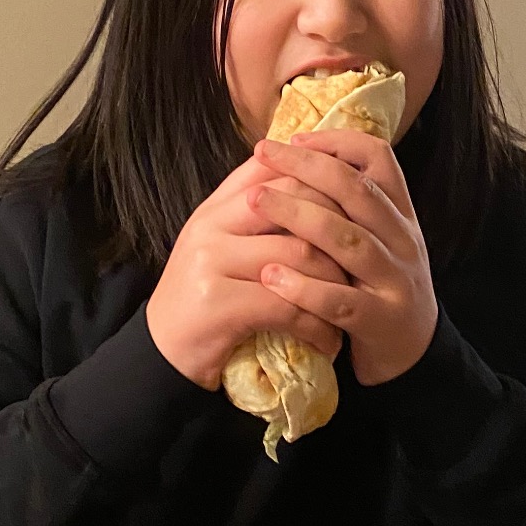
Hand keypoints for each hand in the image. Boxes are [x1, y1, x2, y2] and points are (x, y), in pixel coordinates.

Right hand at [146, 154, 348, 388]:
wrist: (161, 356)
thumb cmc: (204, 301)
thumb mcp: (224, 248)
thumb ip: (257, 217)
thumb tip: (310, 180)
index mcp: (215, 207)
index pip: (274, 170)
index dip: (321, 179)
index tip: (355, 206)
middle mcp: (210, 225)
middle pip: (293, 202)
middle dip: (338, 228)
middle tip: (365, 253)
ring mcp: (211, 261)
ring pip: (299, 253)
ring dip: (335, 282)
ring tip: (351, 301)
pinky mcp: (218, 303)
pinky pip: (287, 304)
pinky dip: (316, 325)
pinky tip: (329, 339)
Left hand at [248, 130, 437, 385]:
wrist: (413, 355)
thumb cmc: (377, 288)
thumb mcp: (375, 240)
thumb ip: (346, 207)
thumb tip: (294, 158)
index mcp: (400, 215)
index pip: (380, 160)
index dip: (338, 142)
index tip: (295, 138)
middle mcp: (403, 242)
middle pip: (357, 192)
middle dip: (307, 167)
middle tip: (263, 154)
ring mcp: (395, 282)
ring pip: (348, 241)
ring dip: (299, 217)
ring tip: (255, 202)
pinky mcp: (381, 322)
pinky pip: (341, 301)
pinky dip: (305, 287)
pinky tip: (271, 276)